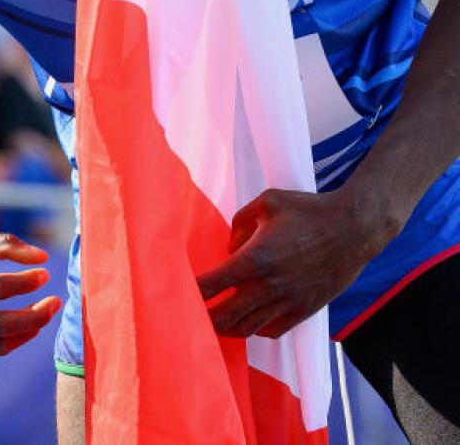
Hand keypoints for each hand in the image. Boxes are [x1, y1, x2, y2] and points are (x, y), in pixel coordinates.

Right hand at [0, 230, 61, 360]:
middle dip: (35, 315)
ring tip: (46, 310)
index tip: (44, 273)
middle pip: (1, 324)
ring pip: (1, 343)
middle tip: (56, 301)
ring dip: (31, 328)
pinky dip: (17, 339)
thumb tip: (42, 258)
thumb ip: (6, 244)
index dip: (24, 282)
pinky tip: (29, 324)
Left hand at [196, 188, 381, 338]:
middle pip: (225, 317)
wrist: (353, 229)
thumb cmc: (308, 210)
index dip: (193, 292)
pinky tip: (248, 321)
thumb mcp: (267, 202)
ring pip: (248, 329)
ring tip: (213, 323)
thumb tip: (229, 246)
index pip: (214, 284)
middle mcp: (269, 287)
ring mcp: (287, 303)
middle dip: (205, 319)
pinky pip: (272, 330)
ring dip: (227, 328)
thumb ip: (240, 223)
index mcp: (256, 259)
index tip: (179, 292)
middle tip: (190, 316)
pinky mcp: (304, 310)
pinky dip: (255, 329)